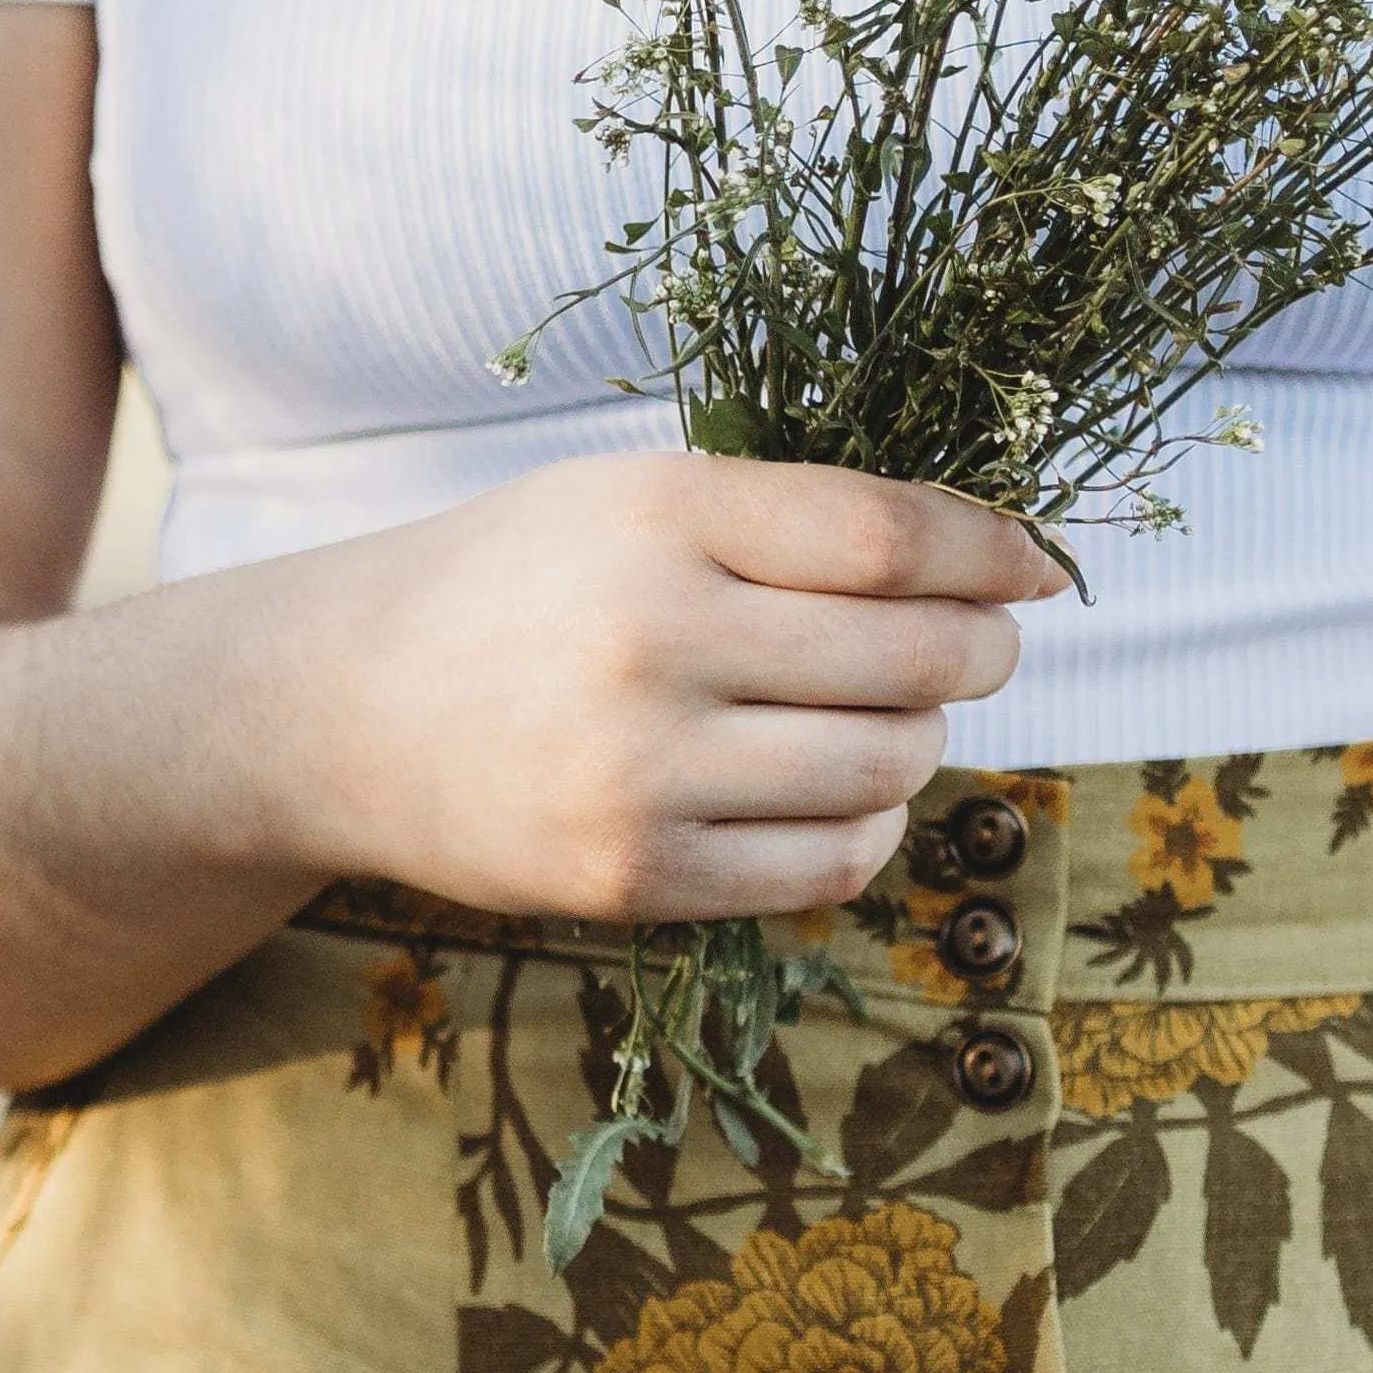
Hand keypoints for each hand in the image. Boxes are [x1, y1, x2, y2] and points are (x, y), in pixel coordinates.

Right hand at [278, 454, 1067, 921]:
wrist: (337, 709)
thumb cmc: (515, 584)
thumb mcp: (633, 498)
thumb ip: (791, 518)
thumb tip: (988, 559)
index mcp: (661, 514)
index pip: (889, 537)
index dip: (992, 552)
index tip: (1035, 567)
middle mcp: (654, 639)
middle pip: (914, 659)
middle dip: (982, 652)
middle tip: (984, 647)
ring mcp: (642, 770)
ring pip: (886, 766)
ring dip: (921, 740)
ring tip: (890, 715)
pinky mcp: (633, 874)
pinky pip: (828, 863)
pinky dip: (871, 827)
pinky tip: (847, 794)